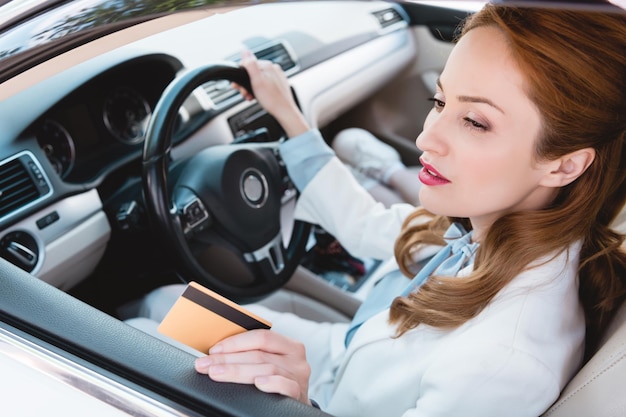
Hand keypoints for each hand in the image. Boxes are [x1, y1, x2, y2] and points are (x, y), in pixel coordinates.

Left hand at [195, 329, 311, 405]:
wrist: (293, 410)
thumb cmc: (276, 382)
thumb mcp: (269, 364)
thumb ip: (253, 354)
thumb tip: (218, 351)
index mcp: (288, 345)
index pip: (261, 337)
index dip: (235, 342)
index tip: (213, 350)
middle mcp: (296, 358)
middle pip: (259, 353)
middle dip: (228, 358)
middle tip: (206, 364)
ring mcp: (298, 376)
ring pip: (266, 368)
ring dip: (237, 371)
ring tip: (217, 373)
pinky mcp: (299, 393)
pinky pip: (285, 385)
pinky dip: (270, 382)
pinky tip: (257, 383)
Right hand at [236, 50, 309, 137]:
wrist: (284, 112)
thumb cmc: (272, 99)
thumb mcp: (257, 81)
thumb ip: (250, 65)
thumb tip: (244, 51)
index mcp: (268, 65)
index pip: (247, 64)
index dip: (240, 76)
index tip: (237, 86)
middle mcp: (273, 69)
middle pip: (253, 72)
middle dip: (246, 83)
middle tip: (245, 94)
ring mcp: (277, 76)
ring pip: (258, 79)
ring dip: (251, 88)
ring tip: (251, 97)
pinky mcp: (278, 84)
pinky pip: (265, 84)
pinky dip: (259, 90)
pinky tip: (258, 97)